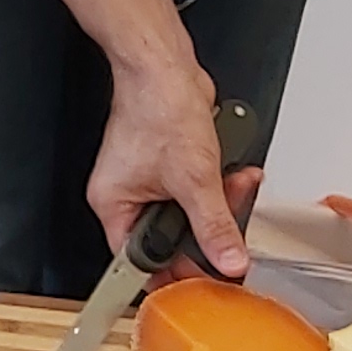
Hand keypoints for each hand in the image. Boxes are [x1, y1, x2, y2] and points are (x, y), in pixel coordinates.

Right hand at [90, 61, 255, 284]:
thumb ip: (214, 226)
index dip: (174, 274)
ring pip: (190, 213)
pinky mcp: (170, 164)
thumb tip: (229, 261)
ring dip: (219, 202)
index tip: (203, 282)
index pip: (140, 261)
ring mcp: (149, 180)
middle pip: (171, 238)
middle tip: (232, 229)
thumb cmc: (158, 109)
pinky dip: (218, 183)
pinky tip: (233, 170)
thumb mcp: (194, 179)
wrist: (165, 67)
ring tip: (237, 185)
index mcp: (114, 205)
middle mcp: (127, 196)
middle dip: (208, 229)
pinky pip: (197, 190)